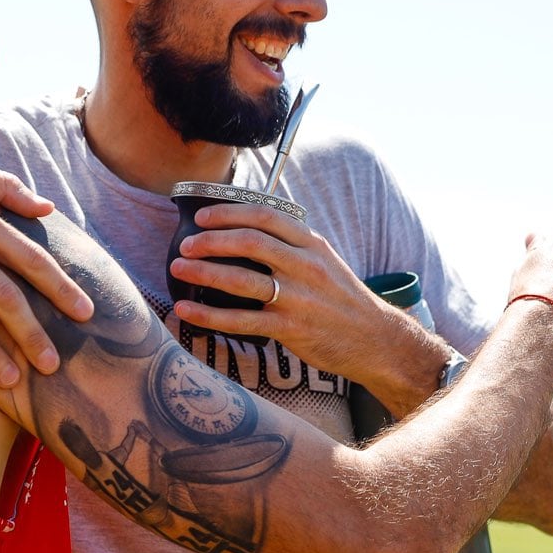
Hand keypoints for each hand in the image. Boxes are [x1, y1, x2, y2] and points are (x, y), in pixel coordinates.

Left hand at [167, 202, 415, 383]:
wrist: (374, 340)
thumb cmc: (343, 300)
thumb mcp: (325, 262)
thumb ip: (292, 246)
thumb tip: (250, 231)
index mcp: (312, 245)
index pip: (266, 216)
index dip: (229, 213)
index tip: (203, 216)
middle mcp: (305, 266)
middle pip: (249, 242)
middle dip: (210, 240)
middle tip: (185, 244)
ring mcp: (298, 298)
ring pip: (241, 280)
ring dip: (203, 273)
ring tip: (178, 269)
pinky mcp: (290, 329)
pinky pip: (240, 320)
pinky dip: (208, 315)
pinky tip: (186, 310)